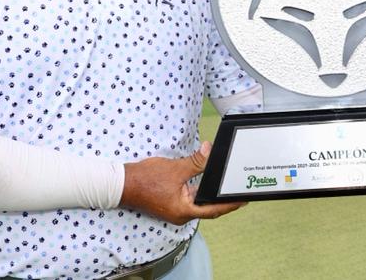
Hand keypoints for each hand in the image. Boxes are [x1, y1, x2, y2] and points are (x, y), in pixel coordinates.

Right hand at [120, 141, 245, 224]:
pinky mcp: (170, 204)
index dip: (230, 204)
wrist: (123, 183)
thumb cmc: (146, 179)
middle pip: (208, 208)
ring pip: (198, 203)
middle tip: (237, 190)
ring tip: (225, 185)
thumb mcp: (176, 168)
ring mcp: (175, 210)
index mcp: (184, 211)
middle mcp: (181, 214)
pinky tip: (206, 181)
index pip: (214, 210)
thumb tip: (210, 151)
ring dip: (210, 194)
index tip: (243, 200)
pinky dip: (199, 191)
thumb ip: (197, 161)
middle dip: (222, 199)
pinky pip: (189, 199)